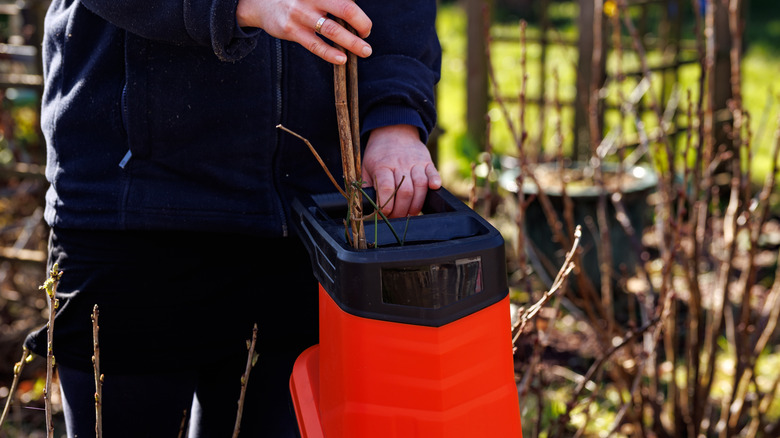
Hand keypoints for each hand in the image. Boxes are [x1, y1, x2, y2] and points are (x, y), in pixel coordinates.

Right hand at [236, 0, 371, 64]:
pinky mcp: (291, 30)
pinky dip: (330, 53)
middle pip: (346, 10)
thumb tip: (356, 18)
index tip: (365, 26)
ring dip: (352, 43)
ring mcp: (300, 14)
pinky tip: (342, 59)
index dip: (361, 14)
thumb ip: (332, 2)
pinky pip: (315, 45)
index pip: (347, 0)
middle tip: (367, 36)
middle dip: (362, 25)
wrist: (260, 2)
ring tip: (365, 51)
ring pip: (332, 30)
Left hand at [361, 125, 441, 217]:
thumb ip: (366, 186)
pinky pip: (433, 172)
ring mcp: (415, 162)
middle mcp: (400, 163)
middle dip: (402, 210)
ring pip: (420, 185)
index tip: (385, 215)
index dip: (387, 205)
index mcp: (382, 166)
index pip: (387, 188)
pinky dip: (435, 181)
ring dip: (417, 203)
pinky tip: (433, 189)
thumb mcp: (366, 167)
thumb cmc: (378, 154)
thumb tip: (366, 208)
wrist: (393, 130)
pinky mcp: (427, 161)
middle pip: (405, 191)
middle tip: (398, 218)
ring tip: (411, 213)